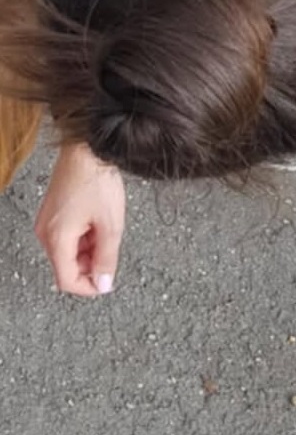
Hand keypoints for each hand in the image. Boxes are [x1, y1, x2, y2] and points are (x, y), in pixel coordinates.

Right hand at [35, 143, 125, 296]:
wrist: (87, 147)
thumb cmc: (96, 180)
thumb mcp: (110, 225)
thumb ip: (107, 259)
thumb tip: (103, 284)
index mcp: (56, 239)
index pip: (67, 281)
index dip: (89, 287)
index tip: (106, 282)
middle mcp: (46, 232)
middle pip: (67, 266)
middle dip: (91, 265)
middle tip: (110, 248)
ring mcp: (47, 221)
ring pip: (68, 251)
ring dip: (89, 249)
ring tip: (106, 228)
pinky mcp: (53, 210)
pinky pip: (67, 235)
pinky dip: (84, 235)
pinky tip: (98, 220)